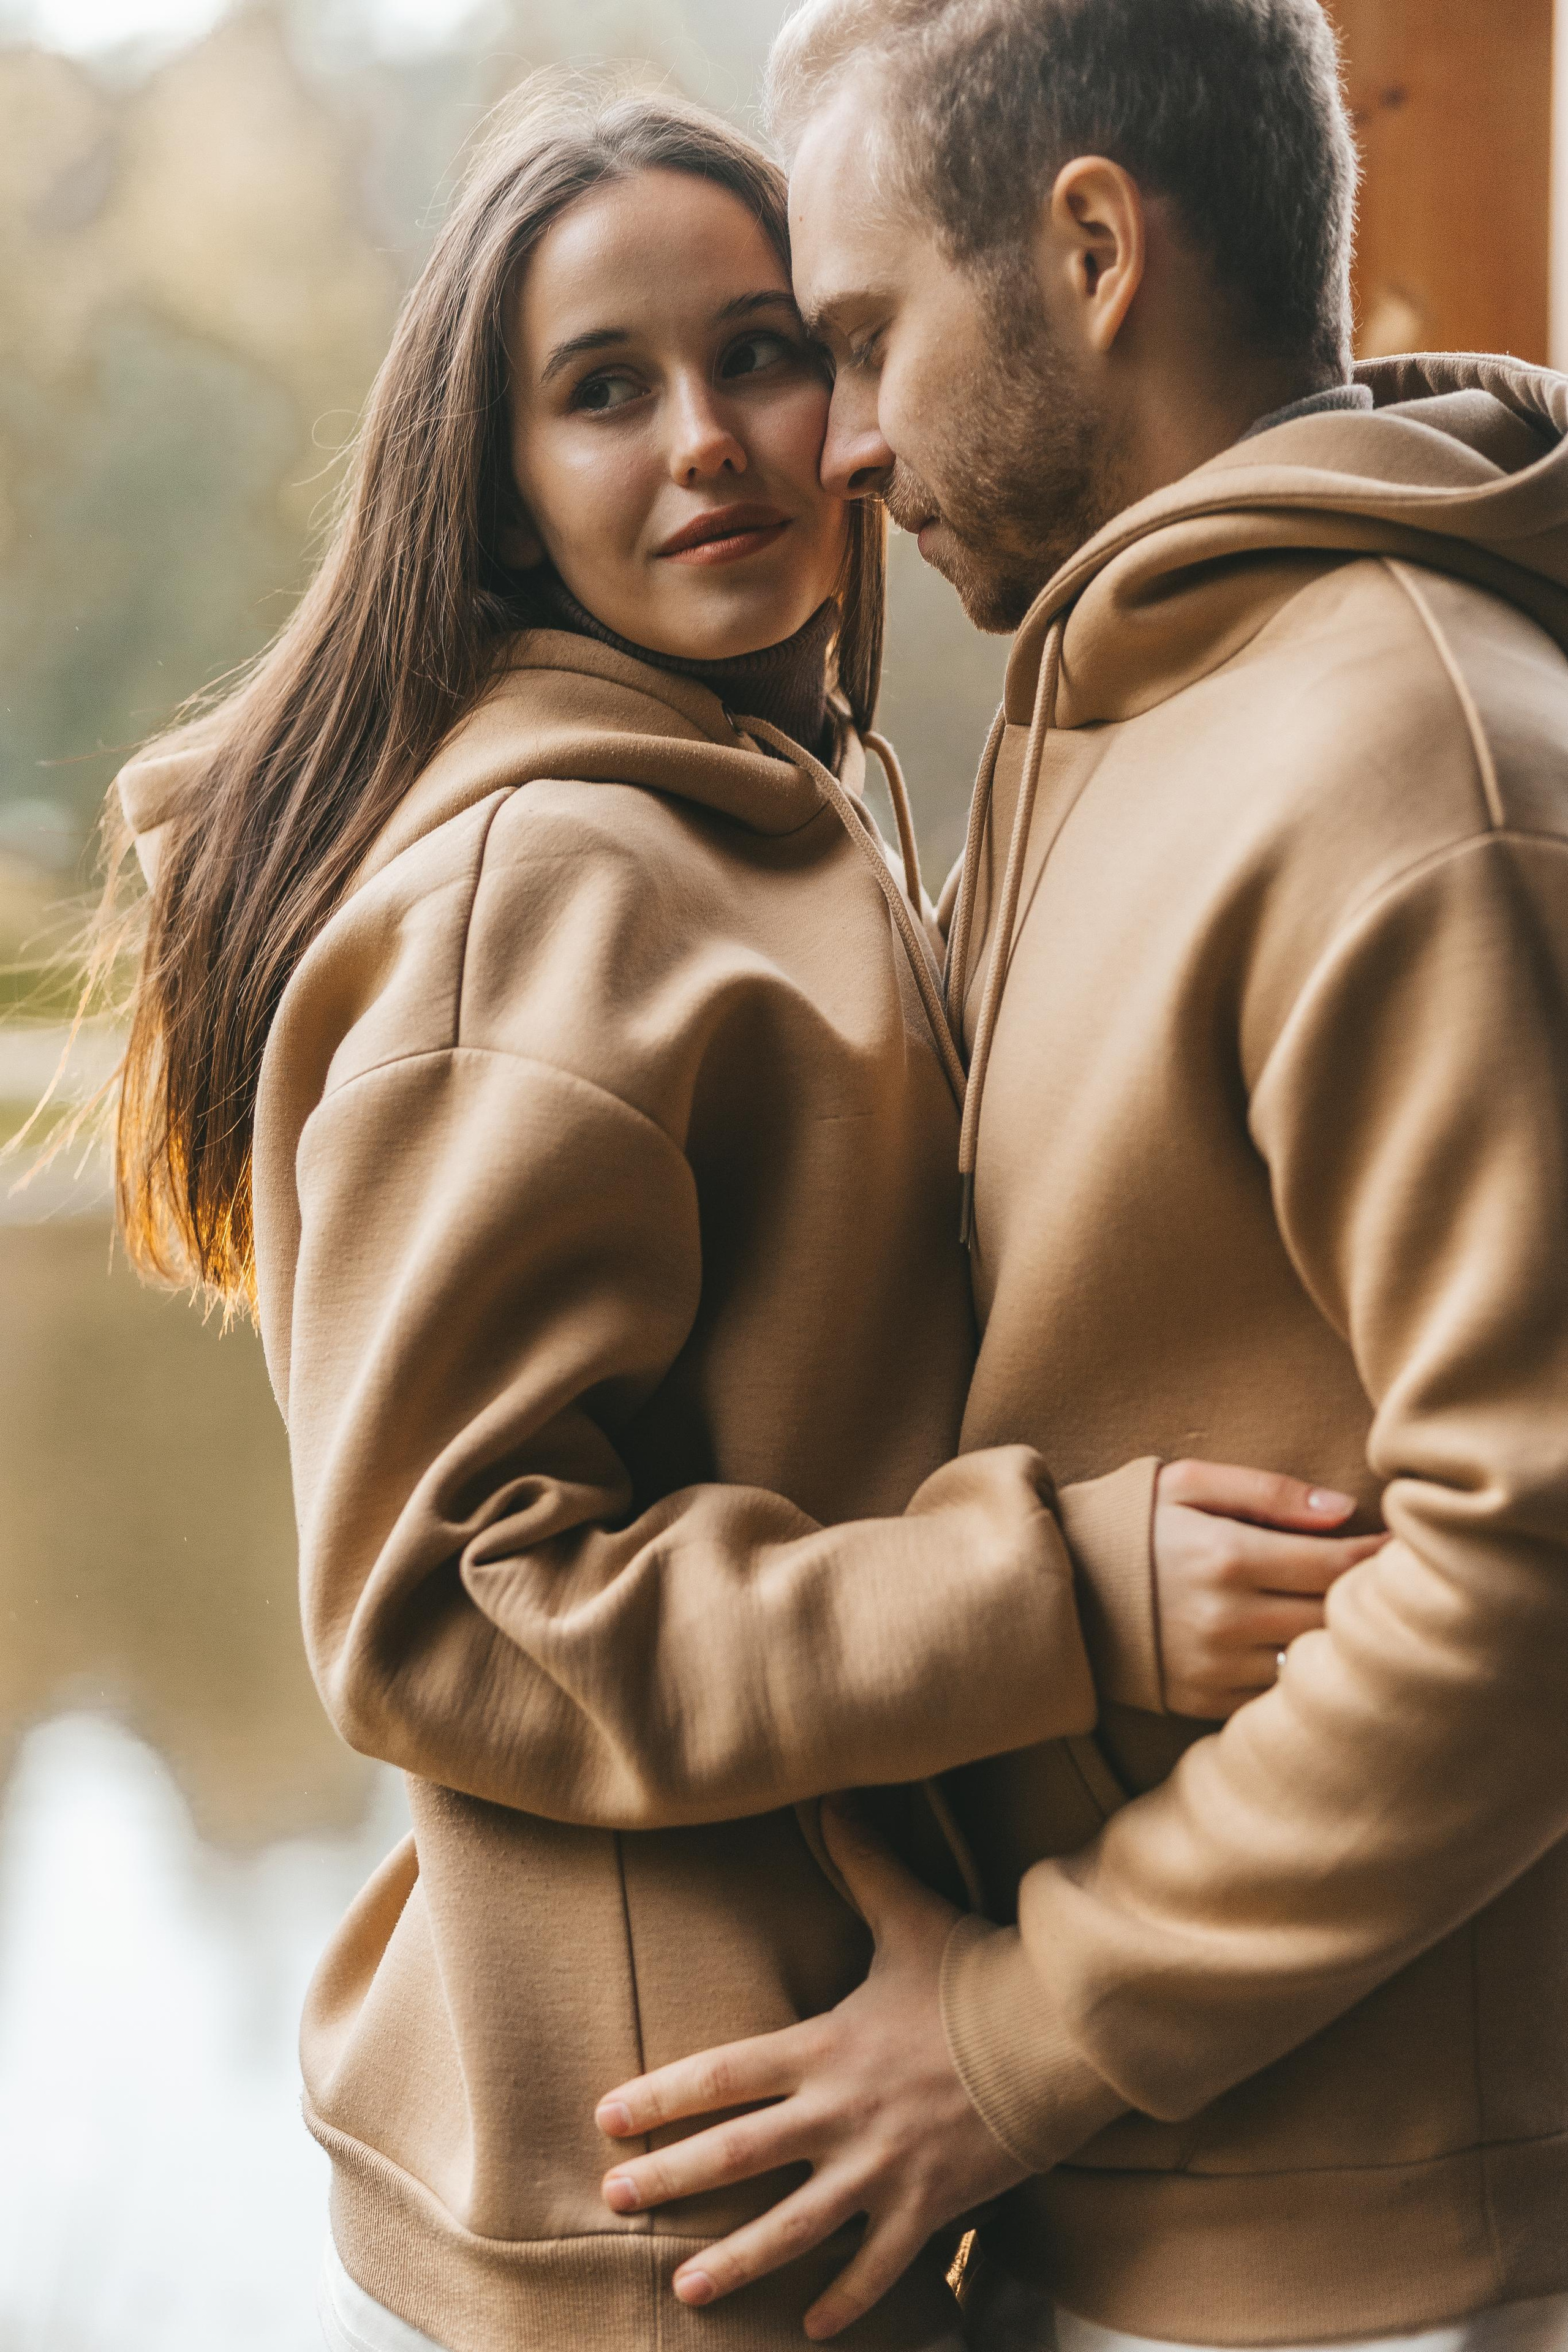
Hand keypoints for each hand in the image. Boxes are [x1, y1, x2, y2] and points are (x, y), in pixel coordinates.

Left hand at [594, 1799, 1027, 2340]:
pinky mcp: (930, 2207)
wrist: (1060, 2034)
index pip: (721, 2074)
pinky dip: (844, 2301)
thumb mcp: (910, 1911)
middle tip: (611, 2200)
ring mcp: (883, 2168)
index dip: (658, 2097)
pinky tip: (809, 2327)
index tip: (606, 2119)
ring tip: (683, 2287)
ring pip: (793, 2229)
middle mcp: (841, 2114)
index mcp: (826, 2046)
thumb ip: (861, 1861)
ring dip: (736, 2261)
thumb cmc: (980, 1972)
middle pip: (736, 2155)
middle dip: (668, 2180)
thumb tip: (829, 1794)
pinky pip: (877, 2267)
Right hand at [1154, 1459, 1386, 1718]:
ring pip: (1312, 1664)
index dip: (1379, 1556)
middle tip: (1396, 1582)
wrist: (1055, 1587)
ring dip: (1339, 1643)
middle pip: (1334, 1618)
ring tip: (1360, 1621)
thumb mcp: (1185, 1482)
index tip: (1402, 1546)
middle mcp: (1225, 1619)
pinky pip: (1276, 1698)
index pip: (1335, 1563)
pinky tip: (1306, 1655)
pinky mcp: (1202, 1703)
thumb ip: (1267, 1490)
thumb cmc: (1129, 1523)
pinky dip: (1299, 1679)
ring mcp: (1214, 1668)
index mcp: (1226, 1556)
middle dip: (1371, 1600)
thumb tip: (1343, 1509)